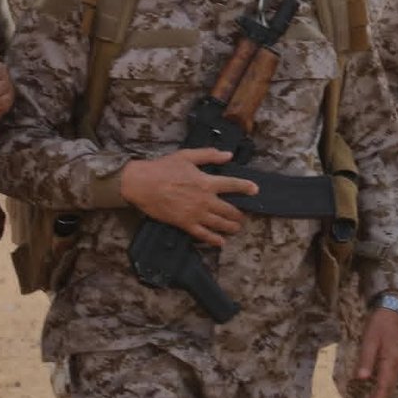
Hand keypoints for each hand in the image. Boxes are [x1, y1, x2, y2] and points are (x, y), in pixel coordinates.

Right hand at [118, 148, 258, 247]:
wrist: (141, 184)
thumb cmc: (162, 168)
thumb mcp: (187, 156)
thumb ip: (209, 155)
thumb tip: (228, 155)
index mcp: (206, 182)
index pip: (233, 185)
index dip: (246, 187)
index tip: (255, 190)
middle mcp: (204, 199)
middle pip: (229, 210)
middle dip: (239, 215)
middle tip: (242, 217)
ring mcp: (195, 213)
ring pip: (219, 224)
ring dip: (231, 227)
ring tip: (236, 228)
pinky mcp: (184, 223)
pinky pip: (203, 234)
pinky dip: (214, 239)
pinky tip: (221, 242)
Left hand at [353, 306, 397, 397]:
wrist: (392, 310)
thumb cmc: (379, 324)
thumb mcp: (369, 340)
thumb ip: (366, 359)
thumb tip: (361, 379)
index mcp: (390, 361)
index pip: (383, 387)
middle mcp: (396, 365)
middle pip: (387, 389)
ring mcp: (396, 363)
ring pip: (388, 386)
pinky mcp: (394, 360)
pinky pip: (388, 380)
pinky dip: (382, 390)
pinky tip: (376, 395)